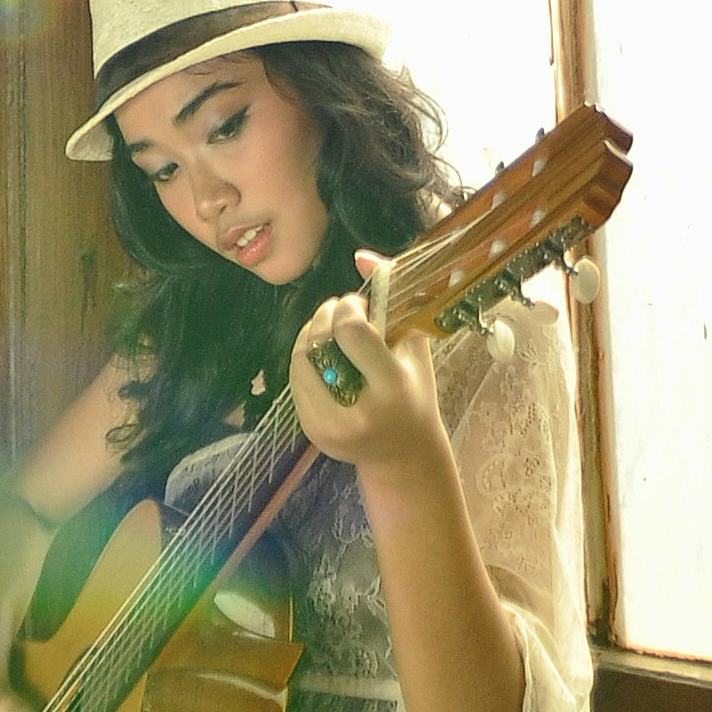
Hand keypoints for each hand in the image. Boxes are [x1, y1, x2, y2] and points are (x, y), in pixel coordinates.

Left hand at [289, 255, 450, 480]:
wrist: (403, 456)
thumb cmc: (416, 395)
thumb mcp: (414, 346)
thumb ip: (392, 297)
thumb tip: (361, 256)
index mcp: (390, 388)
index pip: (351, 331)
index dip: (348, 306)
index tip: (359, 304)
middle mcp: (357, 410)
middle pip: (319, 343)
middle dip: (326, 315)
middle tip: (340, 311)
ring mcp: (329, 426)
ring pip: (300, 360)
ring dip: (311, 334)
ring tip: (330, 330)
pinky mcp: (312, 432)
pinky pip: (295, 380)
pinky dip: (305, 359)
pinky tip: (322, 355)